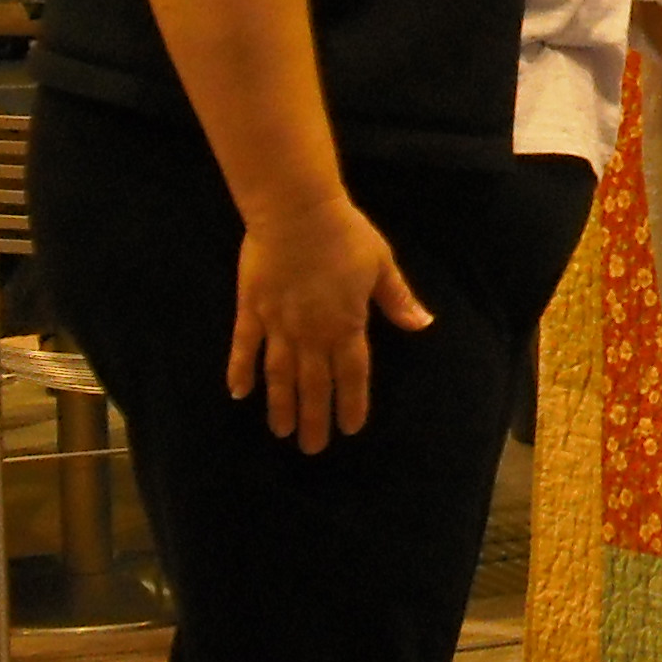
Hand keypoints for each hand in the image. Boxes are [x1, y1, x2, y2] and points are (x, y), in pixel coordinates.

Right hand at [225, 190, 431, 451]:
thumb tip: (423, 325)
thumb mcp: (381, 265)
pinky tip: (238, 394)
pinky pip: (244, 347)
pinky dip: (240, 371)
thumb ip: (397, 300)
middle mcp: (312, 333)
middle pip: (314, 385)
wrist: (296, 212)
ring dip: (281, 405)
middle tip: (312, 449)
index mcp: (346, 325)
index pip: (352, 375)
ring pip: (279, 375)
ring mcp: (278, 324)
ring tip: (281, 432)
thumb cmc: (344, 235)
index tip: (349, 429)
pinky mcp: (251, 309)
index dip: (351, 403)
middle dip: (315, 419)